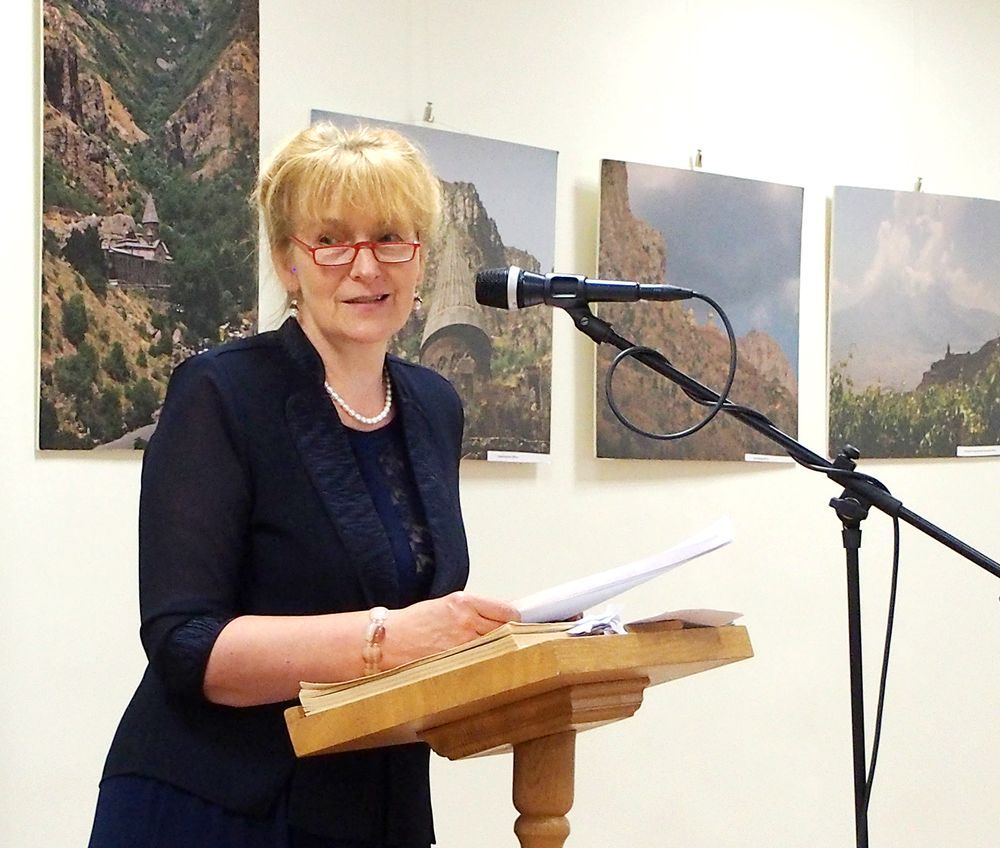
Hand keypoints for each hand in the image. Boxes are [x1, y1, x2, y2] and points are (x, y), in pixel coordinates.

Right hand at [383, 591, 520, 667]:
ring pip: (497, 649)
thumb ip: (472, 611)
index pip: (506, 611)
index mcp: (463, 602)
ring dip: (498, 651)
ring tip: (492, 654)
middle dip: (509, 635)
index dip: (514, 619)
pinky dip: (484, 665)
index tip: (516, 624)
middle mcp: (466, 621)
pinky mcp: (456, 663)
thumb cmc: (413, 623)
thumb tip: (498, 619)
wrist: (388, 640)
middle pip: (506, 631)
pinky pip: (481, 664)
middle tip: (507, 641)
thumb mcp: (445, 606)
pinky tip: (479, 665)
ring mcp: (462, 644)